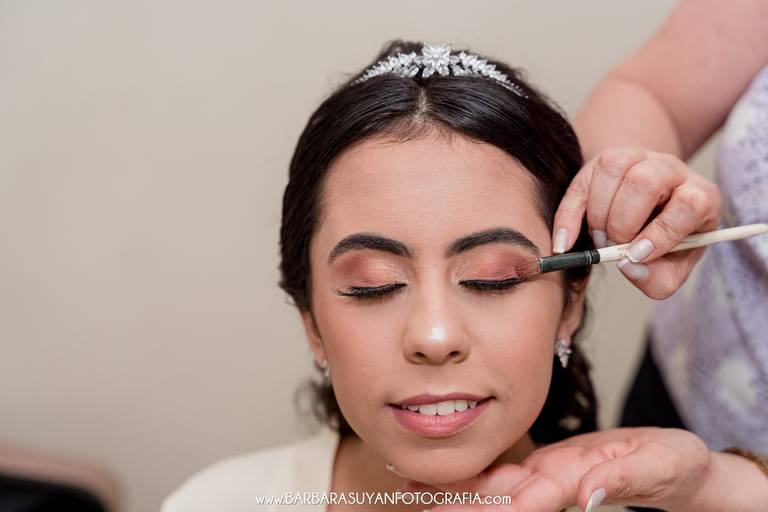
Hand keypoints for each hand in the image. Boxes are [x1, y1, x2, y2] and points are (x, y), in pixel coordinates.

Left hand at [403, 428, 720, 511]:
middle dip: (461, 502)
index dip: (495, 503)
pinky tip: (437, 475)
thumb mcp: (660, 466)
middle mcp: (551, 484)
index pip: (528, 498)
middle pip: (499, 497)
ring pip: (492, 485)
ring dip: (454, 488)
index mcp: (573, 483)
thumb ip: (625, 477)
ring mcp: (544, 477)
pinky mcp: (542, 467)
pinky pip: (500, 471)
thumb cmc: (675, 468)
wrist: (675, 467)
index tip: (461, 508)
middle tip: (417, 499)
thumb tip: (591, 495)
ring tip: (410, 486)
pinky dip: (470, 473)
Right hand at [552, 147, 720, 298]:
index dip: (661, 232)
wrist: (649, 216)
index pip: (689, 204)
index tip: (636, 255)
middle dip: (622, 222)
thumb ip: (656, 279)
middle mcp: (672, 170)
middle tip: (614, 246)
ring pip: (613, 169)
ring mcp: (638, 159)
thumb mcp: (671, 270)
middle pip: (645, 182)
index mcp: (701, 197)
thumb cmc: (665, 245)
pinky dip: (569, 214)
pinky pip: (582, 180)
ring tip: (600, 238)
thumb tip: (628, 266)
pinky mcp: (605, 161)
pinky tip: (566, 241)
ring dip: (598, 213)